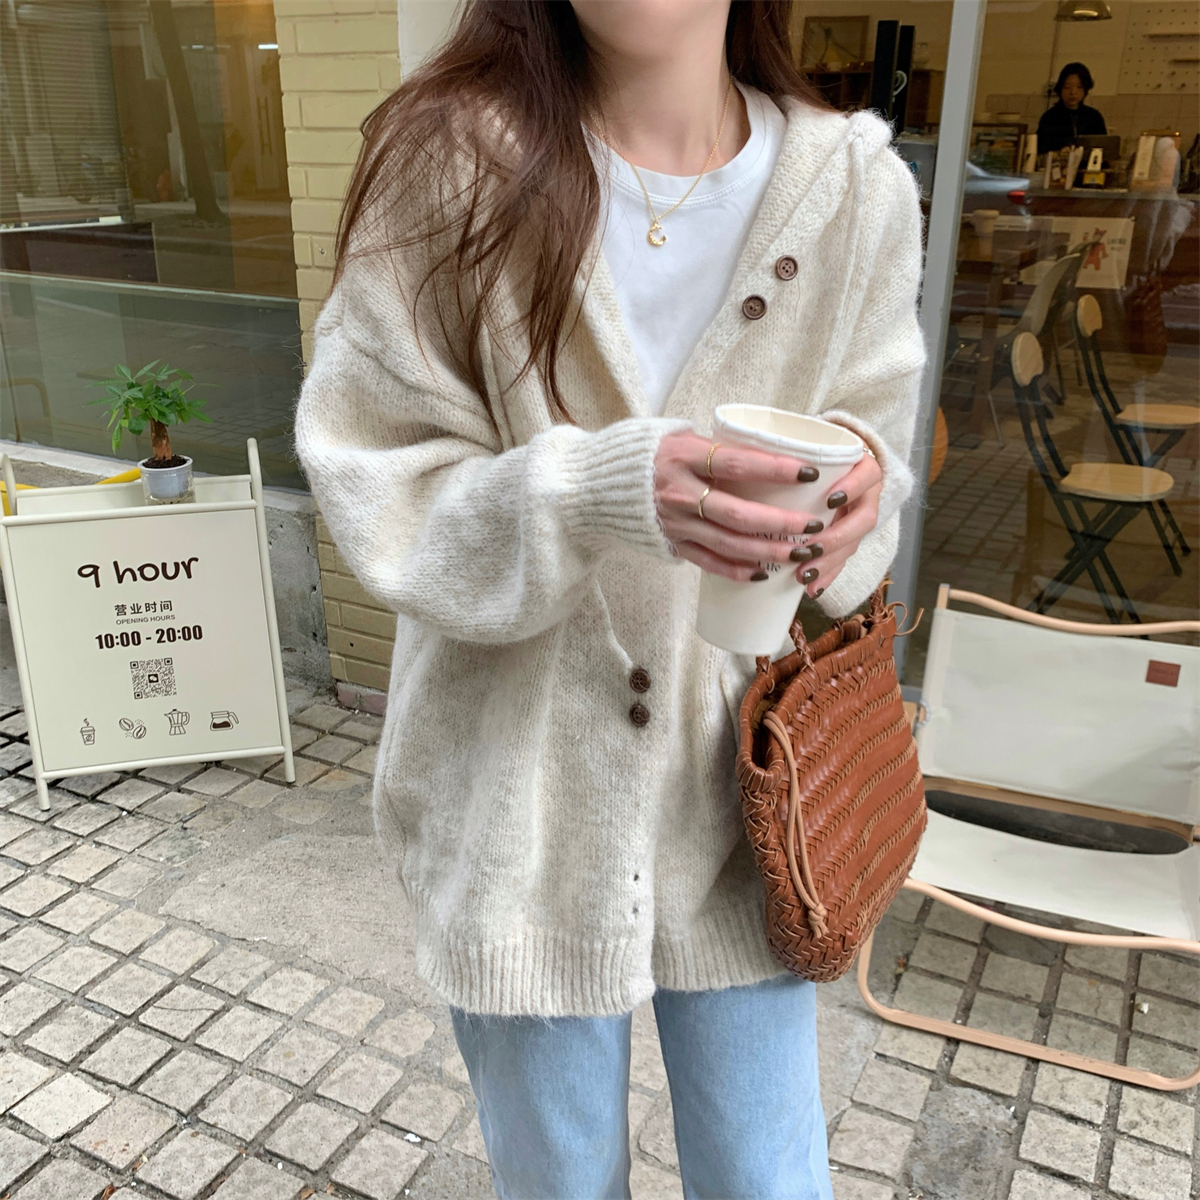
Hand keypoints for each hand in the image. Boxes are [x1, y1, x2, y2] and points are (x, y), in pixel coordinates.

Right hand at [653, 432, 829, 580]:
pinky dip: (737, 571)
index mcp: (683, 458)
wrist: (596, 484)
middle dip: (781, 522)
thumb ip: (716, 446)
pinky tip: (763, 574)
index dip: (776, 469)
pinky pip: (708, 562)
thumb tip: (764, 451)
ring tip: (801, 552)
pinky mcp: (671, 544)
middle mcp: (680, 493)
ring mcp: (675, 523)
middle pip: (739, 514)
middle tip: (814, 524)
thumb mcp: (677, 437)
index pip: (738, 464)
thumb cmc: (645, 454)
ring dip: (768, 551)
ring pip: (729, 543)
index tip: (809, 472)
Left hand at [790, 453, 882, 598]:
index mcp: (862, 468)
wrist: (838, 466)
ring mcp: (860, 518)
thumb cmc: (817, 455)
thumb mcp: (810, 449)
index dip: (852, 488)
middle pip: (863, 520)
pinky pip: (844, 560)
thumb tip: (753, 456)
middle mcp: (867, 495)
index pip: (866, 476)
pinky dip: (828, 575)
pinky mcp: (851, 538)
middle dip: (835, 538)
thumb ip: (794, 453)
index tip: (830, 499)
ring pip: (853, 544)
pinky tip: (812, 590)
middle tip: (810, 550)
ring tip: (805, 576)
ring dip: (829, 563)